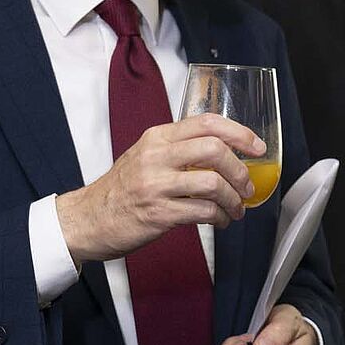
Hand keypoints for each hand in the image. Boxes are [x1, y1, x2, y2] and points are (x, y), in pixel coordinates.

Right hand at [55, 113, 261, 263]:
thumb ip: (179, 149)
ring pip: (213, 183)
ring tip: (235, 208)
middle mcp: (156, 156)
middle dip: (240, 170)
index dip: (239, 133)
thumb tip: (224, 153)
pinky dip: (220, 217)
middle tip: (247, 185)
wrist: (88, 219)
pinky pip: (203, 212)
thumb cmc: (121, 190)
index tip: (257, 147)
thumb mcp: (145, 156)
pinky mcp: (158, 213)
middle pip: (215, 149)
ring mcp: (156, 185)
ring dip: (234, 199)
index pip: (206, 123)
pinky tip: (220, 221)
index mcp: (157, 137)